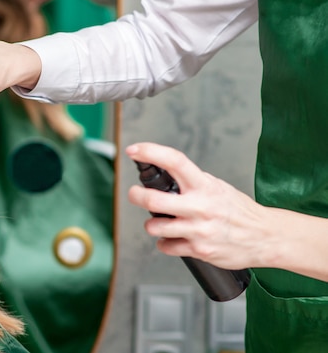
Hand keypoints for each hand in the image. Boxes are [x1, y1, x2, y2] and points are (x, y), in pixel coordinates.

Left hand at [125, 142, 273, 270]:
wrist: (266, 237)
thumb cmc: (239, 211)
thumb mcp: (218, 187)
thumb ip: (193, 182)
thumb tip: (165, 172)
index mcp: (205, 186)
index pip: (174, 161)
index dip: (150, 152)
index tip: (134, 150)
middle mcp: (200, 206)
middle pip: (153, 200)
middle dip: (136, 196)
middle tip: (134, 194)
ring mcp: (199, 230)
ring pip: (155, 226)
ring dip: (152, 224)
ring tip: (161, 222)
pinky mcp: (199, 250)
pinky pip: (166, 246)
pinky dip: (165, 243)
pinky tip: (174, 239)